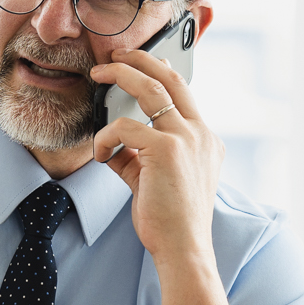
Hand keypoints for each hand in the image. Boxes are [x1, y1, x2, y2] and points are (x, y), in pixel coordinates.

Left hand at [90, 48, 223, 268]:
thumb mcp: (156, 181)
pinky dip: (106, 138)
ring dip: (120, 76)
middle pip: (170, 78)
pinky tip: (101, 154)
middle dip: (140, 59)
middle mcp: (201, 134)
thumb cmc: (170, 221)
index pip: (183, 92)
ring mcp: (187, 139)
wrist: (183, 249)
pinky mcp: (167, 150)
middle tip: (114, 56)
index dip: (159, 72)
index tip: (136, 64)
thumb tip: (113, 145)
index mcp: (204, 140)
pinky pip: (125, 128)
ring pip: (150, 89)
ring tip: (99, 75)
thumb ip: (138, 158)